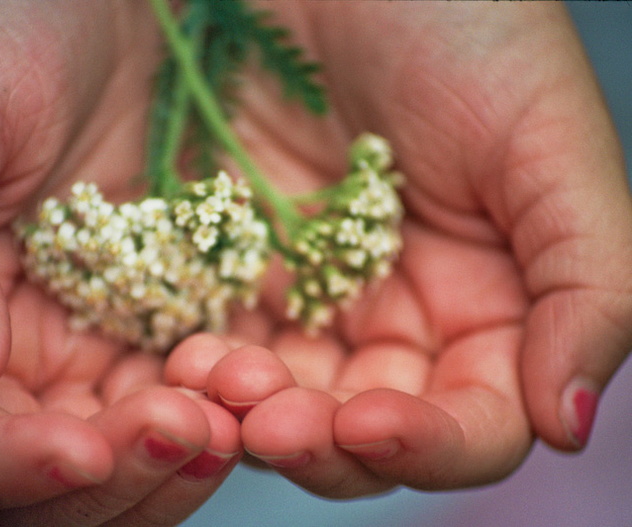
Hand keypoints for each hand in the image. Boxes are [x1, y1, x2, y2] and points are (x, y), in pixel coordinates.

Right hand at [0, 1, 238, 523]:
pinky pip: (183, 398)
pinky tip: (254, 385)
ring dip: (170, 463)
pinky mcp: (151, 318)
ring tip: (231, 419)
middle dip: (106, 477)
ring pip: (113, 460)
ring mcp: (78, 341)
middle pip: (29, 482)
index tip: (79, 444)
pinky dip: (217, 412)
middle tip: (182, 428)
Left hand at [165, 1, 631, 496]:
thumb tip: (570, 421)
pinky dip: (205, 373)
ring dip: (254, 419)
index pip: (473, 423)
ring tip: (217, 385)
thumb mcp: (543, 138)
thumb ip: (589, 281)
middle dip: (325, 444)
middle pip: (368, 435)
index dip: (431, 443)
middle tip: (274, 424)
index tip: (373, 423)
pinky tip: (186, 358)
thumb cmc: (455, 25)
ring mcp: (310, 301)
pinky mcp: (235, 274)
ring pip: (287, 408)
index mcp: (485, 304)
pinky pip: (220, 350)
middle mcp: (396, 318)